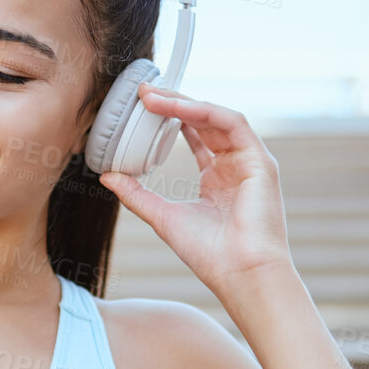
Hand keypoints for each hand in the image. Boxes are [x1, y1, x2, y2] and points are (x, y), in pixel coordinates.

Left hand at [97, 82, 293, 293]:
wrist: (240, 275)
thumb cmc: (210, 254)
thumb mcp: (163, 217)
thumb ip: (137, 195)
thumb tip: (108, 176)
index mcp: (217, 179)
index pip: (194, 136)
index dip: (169, 118)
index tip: (141, 107)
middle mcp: (234, 166)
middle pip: (204, 121)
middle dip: (173, 103)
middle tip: (143, 93)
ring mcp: (250, 162)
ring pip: (217, 117)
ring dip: (185, 103)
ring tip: (153, 96)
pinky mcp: (261, 162)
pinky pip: (233, 124)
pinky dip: (205, 112)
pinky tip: (179, 108)